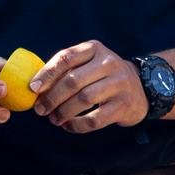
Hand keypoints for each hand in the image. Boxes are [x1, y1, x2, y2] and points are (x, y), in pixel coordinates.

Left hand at [29, 40, 146, 133]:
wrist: (142, 89)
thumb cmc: (104, 76)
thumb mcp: (90, 63)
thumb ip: (66, 70)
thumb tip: (35, 86)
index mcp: (95, 49)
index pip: (66, 58)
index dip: (47, 73)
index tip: (33, 88)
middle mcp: (109, 63)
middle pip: (73, 81)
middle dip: (52, 97)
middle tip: (40, 110)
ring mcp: (119, 84)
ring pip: (83, 100)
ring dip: (63, 112)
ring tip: (53, 119)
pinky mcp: (123, 105)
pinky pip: (94, 119)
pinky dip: (77, 125)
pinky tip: (68, 125)